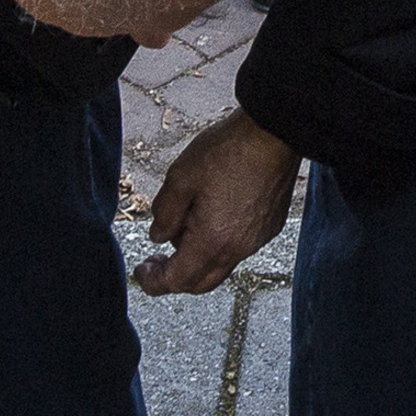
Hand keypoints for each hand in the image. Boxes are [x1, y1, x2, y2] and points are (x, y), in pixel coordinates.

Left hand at [133, 107, 298, 295]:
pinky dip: (219, 244)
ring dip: (197, 257)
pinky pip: (239, 248)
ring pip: (220, 265)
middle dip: (175, 276)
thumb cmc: (228, 150)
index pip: (178, 280)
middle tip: (157, 259)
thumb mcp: (180, 177)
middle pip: (200, 283)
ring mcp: (257, 240)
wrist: (274, 132)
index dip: (154, 281)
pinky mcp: (269, 227)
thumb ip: (164, 213)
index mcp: (213, 240)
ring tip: (186, 221)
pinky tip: (212, 214)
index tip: (141, 271)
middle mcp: (239, 248)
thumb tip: (157, 237)